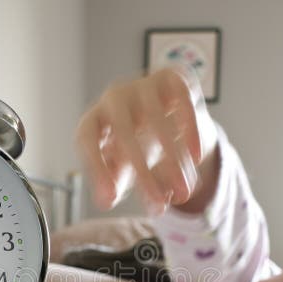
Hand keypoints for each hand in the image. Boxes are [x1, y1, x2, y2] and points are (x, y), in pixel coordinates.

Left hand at [76, 67, 219, 213]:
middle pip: (124, 132)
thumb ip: (114, 183)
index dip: (97, 169)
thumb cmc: (135, 144)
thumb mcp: (122, 167)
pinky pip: (182, 100)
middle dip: (143, 172)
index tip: (111, 198)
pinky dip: (190, 129)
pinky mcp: (173, 77)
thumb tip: (106, 201)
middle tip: (159, 204)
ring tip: (184, 191)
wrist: (167, 112)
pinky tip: (195, 158)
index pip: (87, 139)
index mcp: (94, 118)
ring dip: (172, 158)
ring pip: (156, 118)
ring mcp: (143, 83)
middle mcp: (114, 97)